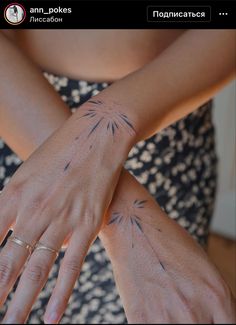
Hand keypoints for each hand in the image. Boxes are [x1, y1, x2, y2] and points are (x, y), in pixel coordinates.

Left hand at [0, 99, 134, 323]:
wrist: (95, 137)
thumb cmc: (59, 154)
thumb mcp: (27, 174)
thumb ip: (17, 207)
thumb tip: (17, 236)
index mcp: (14, 195)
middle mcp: (34, 210)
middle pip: (5, 261)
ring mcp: (61, 218)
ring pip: (35, 269)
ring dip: (19, 303)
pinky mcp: (86, 224)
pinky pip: (71, 264)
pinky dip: (60, 293)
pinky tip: (50, 317)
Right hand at [100, 170, 235, 323]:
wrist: (134, 228)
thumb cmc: (168, 242)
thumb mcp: (205, 268)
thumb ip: (215, 301)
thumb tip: (216, 321)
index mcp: (218, 297)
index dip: (216, 324)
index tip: (207, 320)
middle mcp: (196, 312)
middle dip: (195, 321)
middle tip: (182, 308)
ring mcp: (168, 320)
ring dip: (173, 323)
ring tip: (167, 307)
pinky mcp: (142, 322)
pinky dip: (155, 322)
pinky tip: (153, 309)